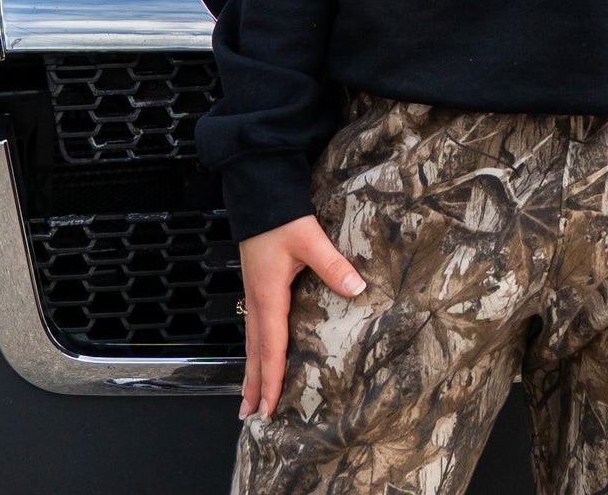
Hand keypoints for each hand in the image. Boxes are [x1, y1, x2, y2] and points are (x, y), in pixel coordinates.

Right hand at [238, 214, 365, 419]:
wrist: (258, 191)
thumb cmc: (281, 216)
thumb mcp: (310, 239)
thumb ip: (333, 265)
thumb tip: (357, 289)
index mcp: (268, 295)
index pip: (271, 347)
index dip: (270, 379)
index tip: (269, 408)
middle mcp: (256, 299)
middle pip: (255, 351)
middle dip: (254, 384)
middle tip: (251, 415)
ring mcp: (253, 293)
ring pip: (252, 340)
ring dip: (252, 369)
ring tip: (249, 396)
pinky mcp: (256, 284)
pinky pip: (254, 326)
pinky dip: (254, 348)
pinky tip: (259, 353)